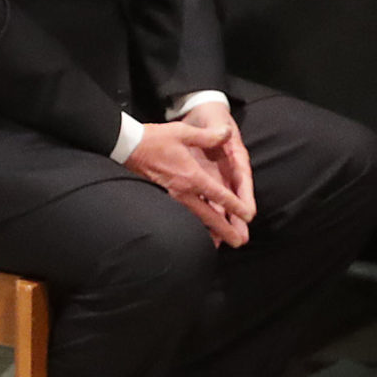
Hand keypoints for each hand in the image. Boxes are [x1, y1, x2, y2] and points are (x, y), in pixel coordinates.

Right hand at [124, 112, 253, 246]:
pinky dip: (194, 225)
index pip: (219, 195)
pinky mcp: (165, 197)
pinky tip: (199, 231)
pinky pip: (184, 215)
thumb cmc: (156, 139)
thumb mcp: (183, 132)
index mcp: (191, 176)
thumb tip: (227, 132)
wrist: (128, 147)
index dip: (235, 206)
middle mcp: (183, 191)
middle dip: (225, 230)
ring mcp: (173, 197)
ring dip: (210, 231)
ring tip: (222, 244)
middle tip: (239, 243)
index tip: (248, 216)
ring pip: (196, 219)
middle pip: (208, 216)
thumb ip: (208, 136)